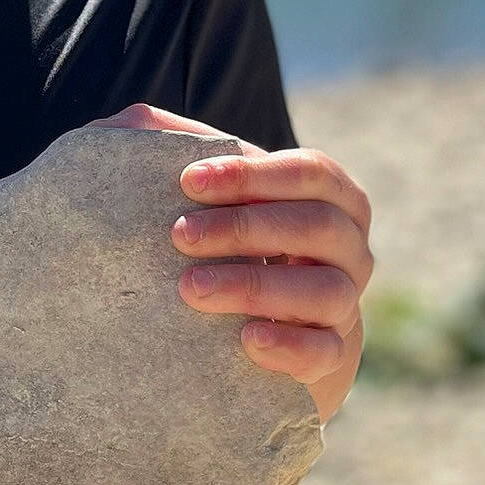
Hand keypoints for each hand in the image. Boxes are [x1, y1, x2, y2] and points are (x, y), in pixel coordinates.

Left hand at [97, 103, 372, 424]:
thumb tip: (137, 123)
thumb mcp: (197, 199)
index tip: (188, 181)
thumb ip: (170, 150)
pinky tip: (245, 339)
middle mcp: (347, 250)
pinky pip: (323, 352)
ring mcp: (342, 307)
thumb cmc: (216, 248)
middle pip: (320, 226)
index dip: (254, 174)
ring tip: (190, 289)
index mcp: (326, 199)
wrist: (232, 339)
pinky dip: (288, 344)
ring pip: (325, 290)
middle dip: (246, 227)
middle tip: (179, 236)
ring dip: (257, 285)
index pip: (312, 172)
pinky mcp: (329, 361)